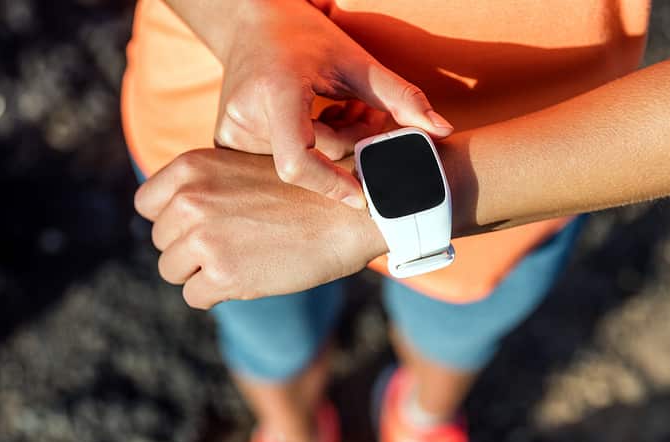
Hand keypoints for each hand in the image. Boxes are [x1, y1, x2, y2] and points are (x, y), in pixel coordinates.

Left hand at [134, 148, 387, 308]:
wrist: (352, 210)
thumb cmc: (304, 191)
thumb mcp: (240, 169)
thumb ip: (202, 189)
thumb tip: (172, 223)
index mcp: (190, 168)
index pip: (145, 205)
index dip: (170, 221)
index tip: (198, 227)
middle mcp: (189, 201)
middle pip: (161, 242)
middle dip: (190, 249)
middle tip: (233, 245)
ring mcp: (203, 239)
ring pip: (172, 271)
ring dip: (201, 273)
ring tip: (242, 260)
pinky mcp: (223, 275)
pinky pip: (195, 297)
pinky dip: (217, 294)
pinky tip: (249, 278)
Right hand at [212, 0, 452, 206]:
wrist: (251, 19)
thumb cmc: (305, 36)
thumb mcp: (355, 59)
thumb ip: (401, 97)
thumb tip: (443, 131)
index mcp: (275, 91)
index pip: (298, 161)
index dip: (331, 184)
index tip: (361, 195)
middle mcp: (246, 115)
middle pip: (309, 157)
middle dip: (346, 145)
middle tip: (365, 116)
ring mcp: (232, 131)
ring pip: (297, 160)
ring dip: (329, 144)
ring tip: (340, 108)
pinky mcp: (227, 140)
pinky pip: (278, 157)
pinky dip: (307, 144)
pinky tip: (317, 117)